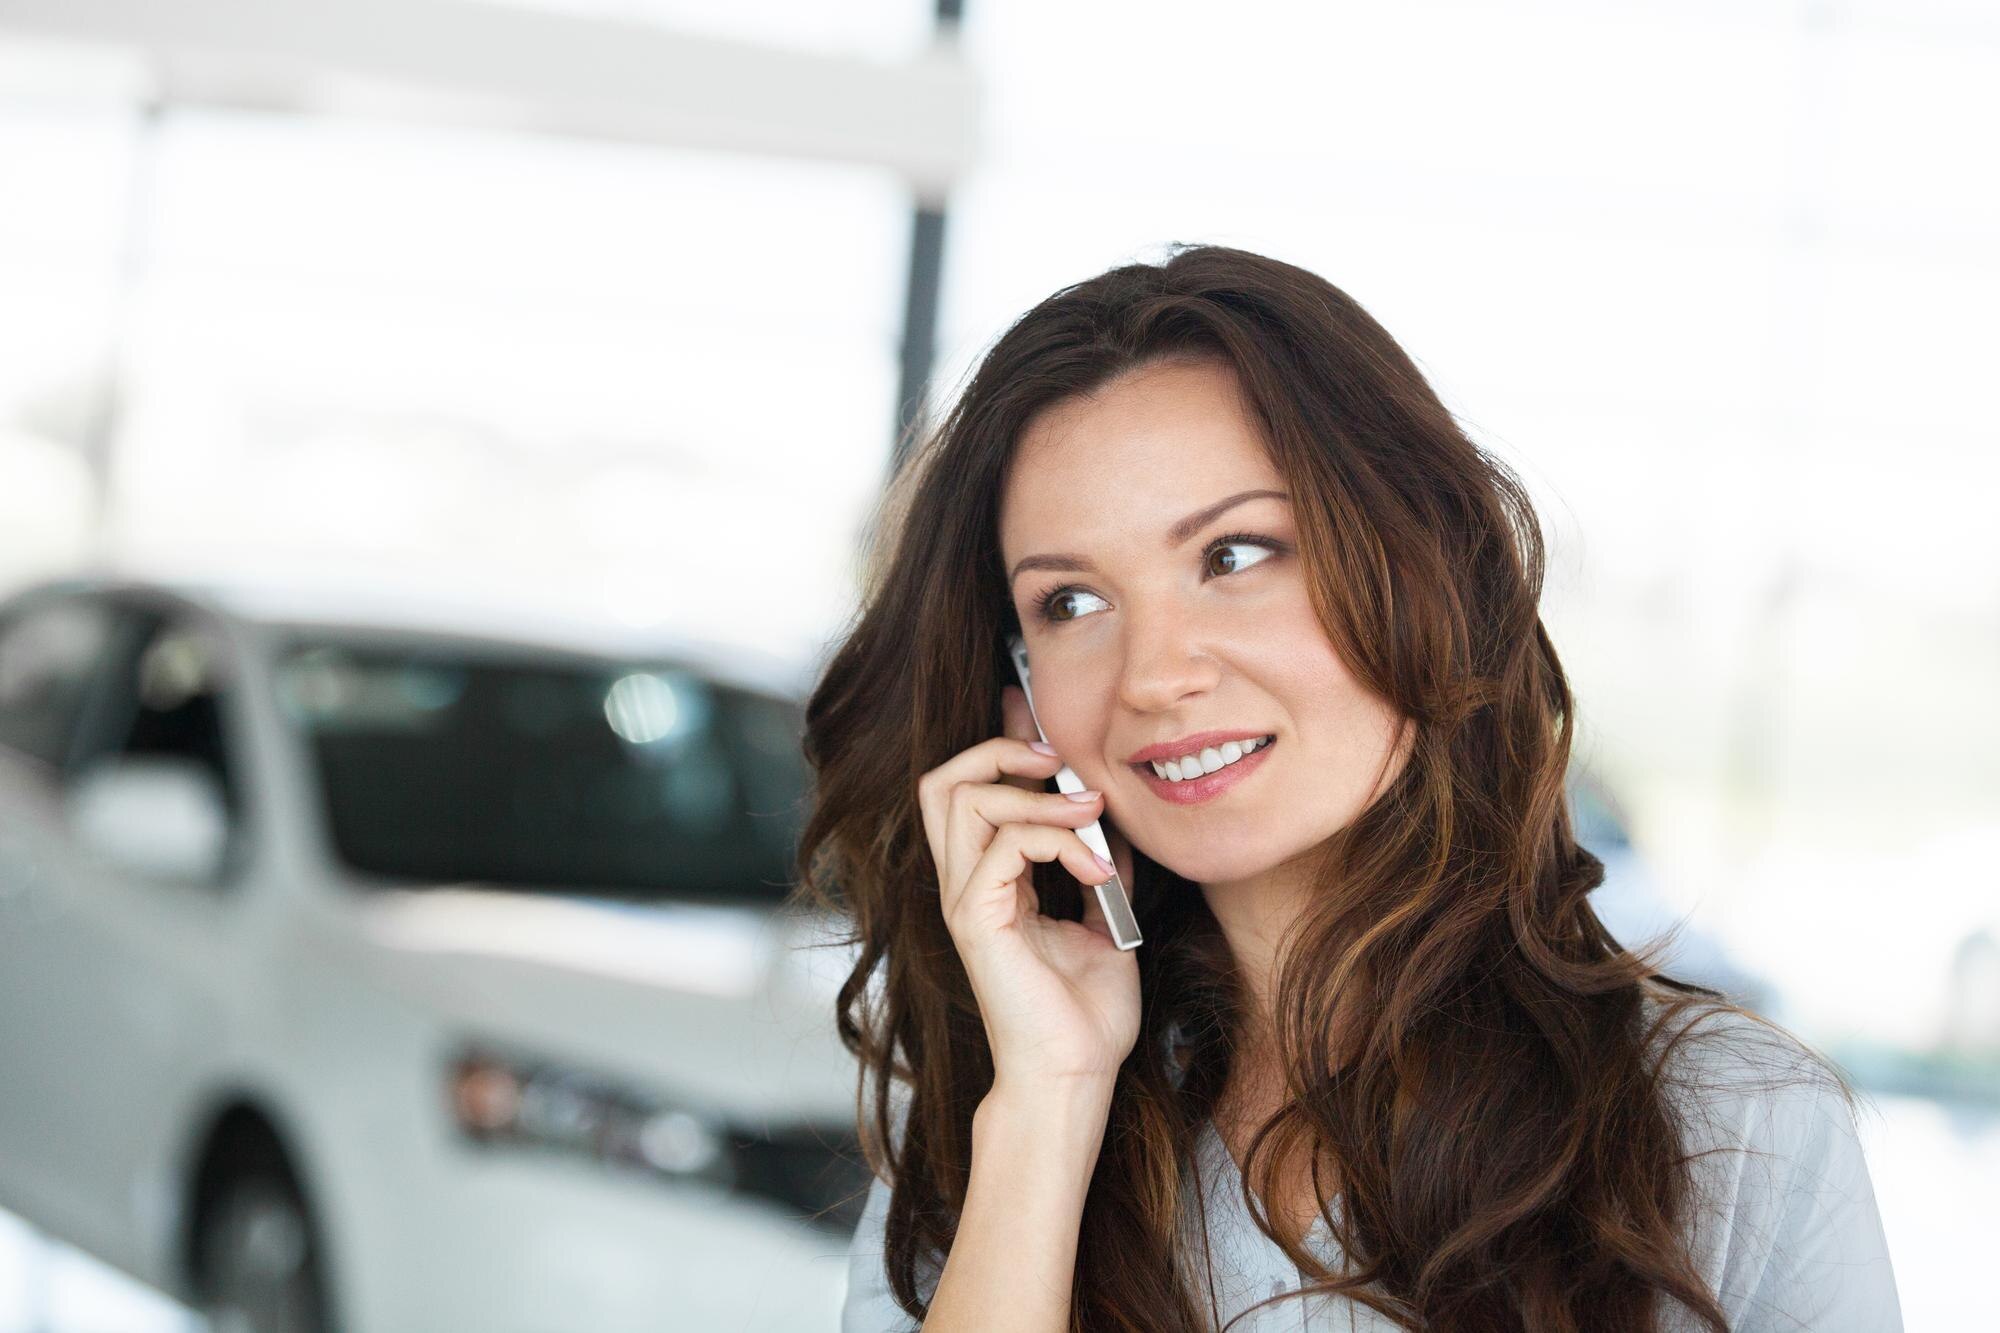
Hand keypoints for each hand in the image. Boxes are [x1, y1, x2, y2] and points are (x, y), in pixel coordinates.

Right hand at [914, 685, 1139, 1090]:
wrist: (1076, 1076)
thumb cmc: (1086, 1014)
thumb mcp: (1105, 922)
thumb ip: (1099, 868)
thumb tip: (1115, 820)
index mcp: (988, 882)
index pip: (968, 791)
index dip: (999, 747)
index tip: (1051, 736)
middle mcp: (965, 886)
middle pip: (943, 782)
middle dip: (998, 750)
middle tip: (1055, 762)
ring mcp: (965, 902)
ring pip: (966, 800)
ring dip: (1038, 797)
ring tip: (1090, 816)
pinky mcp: (977, 922)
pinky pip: (1004, 846)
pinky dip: (1058, 843)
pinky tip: (1096, 872)